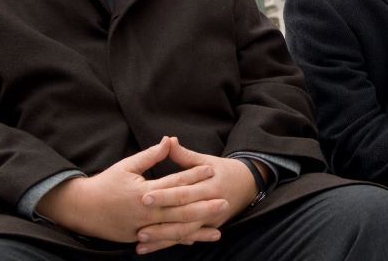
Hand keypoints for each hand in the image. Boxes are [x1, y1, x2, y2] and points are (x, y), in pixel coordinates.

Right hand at [36, 137, 223, 245]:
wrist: (81, 209)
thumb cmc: (105, 184)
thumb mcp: (127, 166)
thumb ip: (150, 155)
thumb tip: (169, 139)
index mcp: (143, 192)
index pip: (173, 183)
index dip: (193, 175)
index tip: (210, 169)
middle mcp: (145, 212)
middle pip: (180, 209)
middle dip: (204, 207)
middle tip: (225, 202)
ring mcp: (142, 228)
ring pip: (175, 229)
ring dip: (198, 229)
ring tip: (218, 230)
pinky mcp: (138, 238)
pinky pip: (164, 240)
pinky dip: (180, 240)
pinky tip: (196, 240)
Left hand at [134, 138, 265, 253]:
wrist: (248, 185)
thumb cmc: (223, 170)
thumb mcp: (207, 160)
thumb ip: (185, 155)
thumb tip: (168, 140)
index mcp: (210, 186)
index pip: (184, 193)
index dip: (164, 196)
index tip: (144, 197)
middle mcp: (212, 206)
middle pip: (184, 216)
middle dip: (161, 223)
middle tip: (139, 228)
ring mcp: (211, 220)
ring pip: (185, 232)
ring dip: (163, 238)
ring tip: (142, 241)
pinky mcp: (209, 228)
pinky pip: (187, 238)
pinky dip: (169, 244)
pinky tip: (151, 248)